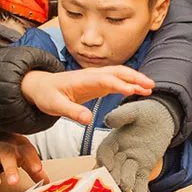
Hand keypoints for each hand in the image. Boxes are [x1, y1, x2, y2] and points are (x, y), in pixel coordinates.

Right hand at [0, 134, 48, 187]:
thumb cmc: (11, 146)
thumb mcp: (24, 154)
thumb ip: (34, 169)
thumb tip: (48, 182)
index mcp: (19, 146)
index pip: (28, 151)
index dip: (33, 159)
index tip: (38, 169)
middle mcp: (5, 147)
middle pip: (8, 156)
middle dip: (10, 168)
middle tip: (13, 181)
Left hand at [21, 67, 154, 123]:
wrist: (41, 86)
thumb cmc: (47, 95)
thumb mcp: (55, 106)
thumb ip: (72, 112)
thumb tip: (88, 120)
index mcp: (83, 79)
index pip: (105, 80)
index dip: (119, 84)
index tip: (133, 91)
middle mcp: (92, 75)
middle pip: (117, 72)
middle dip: (134, 77)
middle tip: (150, 85)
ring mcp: (96, 78)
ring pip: (119, 74)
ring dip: (135, 79)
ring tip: (150, 87)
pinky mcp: (98, 84)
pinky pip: (117, 81)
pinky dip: (129, 84)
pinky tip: (138, 90)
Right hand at [96, 100, 175, 191]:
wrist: (162, 117)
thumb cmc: (145, 112)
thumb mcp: (134, 111)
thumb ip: (121, 115)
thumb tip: (108, 120)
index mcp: (112, 142)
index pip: (104, 153)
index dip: (104, 160)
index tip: (105, 168)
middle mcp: (118, 156)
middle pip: (113, 170)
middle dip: (114, 180)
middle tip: (117, 189)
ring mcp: (130, 164)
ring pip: (125, 180)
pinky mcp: (143, 170)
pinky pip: (140, 184)